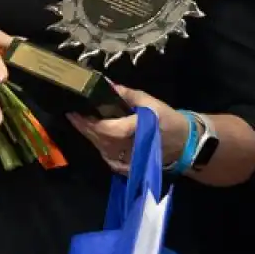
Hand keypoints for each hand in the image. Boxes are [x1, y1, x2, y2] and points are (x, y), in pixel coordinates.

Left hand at [67, 85, 189, 173]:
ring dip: (88, 135)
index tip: (75, 110)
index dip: (89, 122)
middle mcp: (129, 148)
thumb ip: (127, 94)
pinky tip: (92, 136)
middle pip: (99, 139)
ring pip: (101, 148)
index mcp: (136, 130)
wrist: (183, 144)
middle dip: (83, 126)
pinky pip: (107, 156)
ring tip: (79, 121)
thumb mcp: (150, 102)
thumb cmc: (167, 120)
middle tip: (71, 113)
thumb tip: (107, 85)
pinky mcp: (127, 168)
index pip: (107, 129)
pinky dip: (98, 145)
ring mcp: (127, 161)